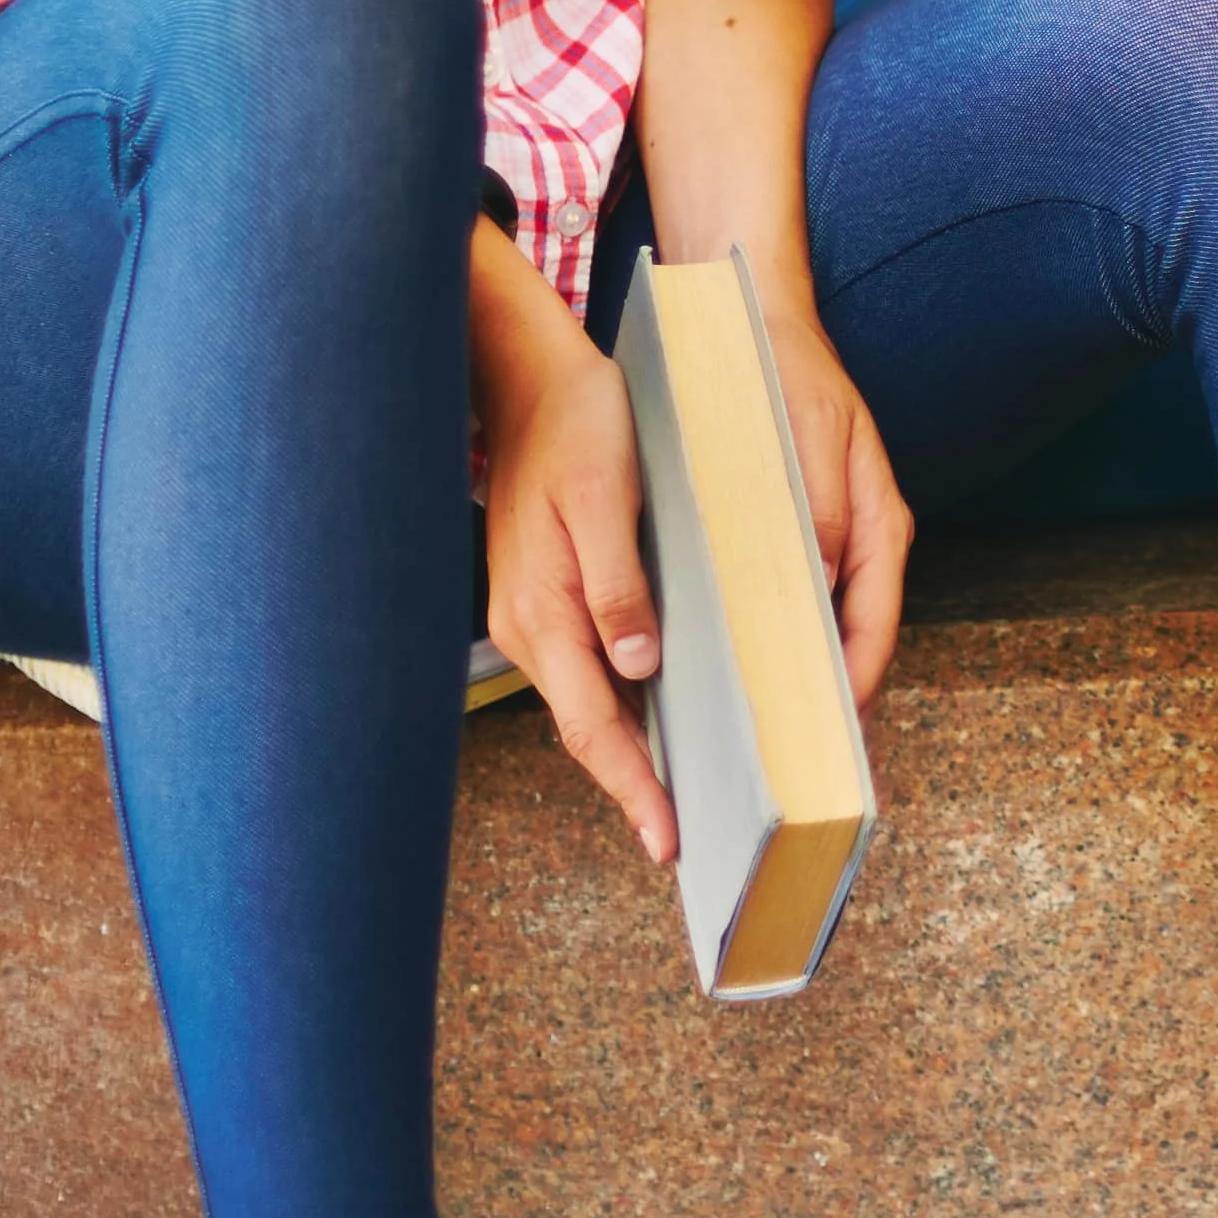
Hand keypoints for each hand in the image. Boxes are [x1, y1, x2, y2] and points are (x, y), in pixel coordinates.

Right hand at [472, 283, 673, 864]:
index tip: (666, 840)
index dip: (633, 786)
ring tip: (687, 797)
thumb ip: (618, 586)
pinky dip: (627, 702)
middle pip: (592, 728)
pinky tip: (666, 715)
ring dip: (635, 749)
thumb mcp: (602, 499)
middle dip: (636, 788)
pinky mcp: (552, 593)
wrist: (529, 373)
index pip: (594, 725)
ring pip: (593, 702)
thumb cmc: (576, 424)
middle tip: (687, 843)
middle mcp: (534, 626)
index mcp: (545, 612)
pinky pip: (592, 667)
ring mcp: (538, 612)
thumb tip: (638, 668)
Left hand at [756, 287, 913, 706]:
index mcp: (879, 524)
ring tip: (754, 726)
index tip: (823, 740)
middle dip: (822, 696)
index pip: (874, 626)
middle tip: (784, 756)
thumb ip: (818, 511)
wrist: (755, 323)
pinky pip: (795, 597)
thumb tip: (815, 585)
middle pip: (852, 637)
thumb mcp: (808, 437)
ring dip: (795, 670)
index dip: (852, 686)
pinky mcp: (800, 532)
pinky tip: (734, 658)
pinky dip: (772, 632)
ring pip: (823, 622)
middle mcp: (862, 540)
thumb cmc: (784, 373)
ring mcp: (834, 538)